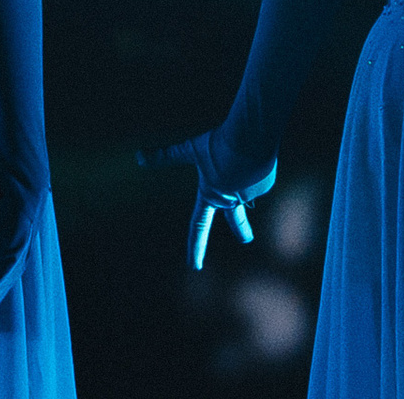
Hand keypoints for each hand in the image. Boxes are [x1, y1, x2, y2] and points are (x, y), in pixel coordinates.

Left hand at [139, 128, 277, 270]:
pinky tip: (254, 154)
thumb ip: (166, 156)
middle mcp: (230, 199)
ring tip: (242, 153)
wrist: (251, 135)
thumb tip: (137, 157)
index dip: (196, 247)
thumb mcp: (191, 149)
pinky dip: (256, 162)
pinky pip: (258, 172)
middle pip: (236, 219)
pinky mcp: (265, 185)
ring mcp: (249, 195)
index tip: (195, 267)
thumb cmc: (218, 143)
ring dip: (245, 166)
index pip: (199, 226)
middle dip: (242, 230)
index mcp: (210, 195)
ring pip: (246, 178)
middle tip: (246, 239)